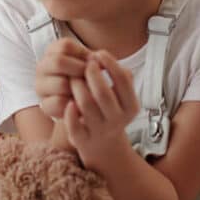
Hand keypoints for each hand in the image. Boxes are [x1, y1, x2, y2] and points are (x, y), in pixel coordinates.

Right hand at [34, 38, 90, 118]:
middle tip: (91, 78)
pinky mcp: (44, 104)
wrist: (82, 101)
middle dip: (80, 70)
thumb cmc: (85, 78)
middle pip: (59, 62)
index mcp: (52, 52)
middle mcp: (42, 67)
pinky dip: (73, 103)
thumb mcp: (88, 63)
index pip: (65, 46)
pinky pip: (59, 102)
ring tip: (88, 91)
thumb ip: (92, 59)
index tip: (92, 62)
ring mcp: (40, 86)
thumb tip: (96, 60)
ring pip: (61, 83)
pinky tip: (81, 102)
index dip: (83, 54)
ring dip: (78, 88)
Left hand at [63, 52, 138, 167]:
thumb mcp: (122, 96)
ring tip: (73, 78)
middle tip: (85, 64)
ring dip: (77, 87)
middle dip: (91, 74)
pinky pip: (74, 126)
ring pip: (86, 105)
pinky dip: (69, 112)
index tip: (98, 53)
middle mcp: (118, 120)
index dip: (110, 63)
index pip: (123, 80)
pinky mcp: (83, 140)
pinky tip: (68, 101)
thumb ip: (118, 76)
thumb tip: (102, 56)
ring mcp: (100, 131)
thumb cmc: (110, 111)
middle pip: (103, 92)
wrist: (104, 146)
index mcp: (131, 107)